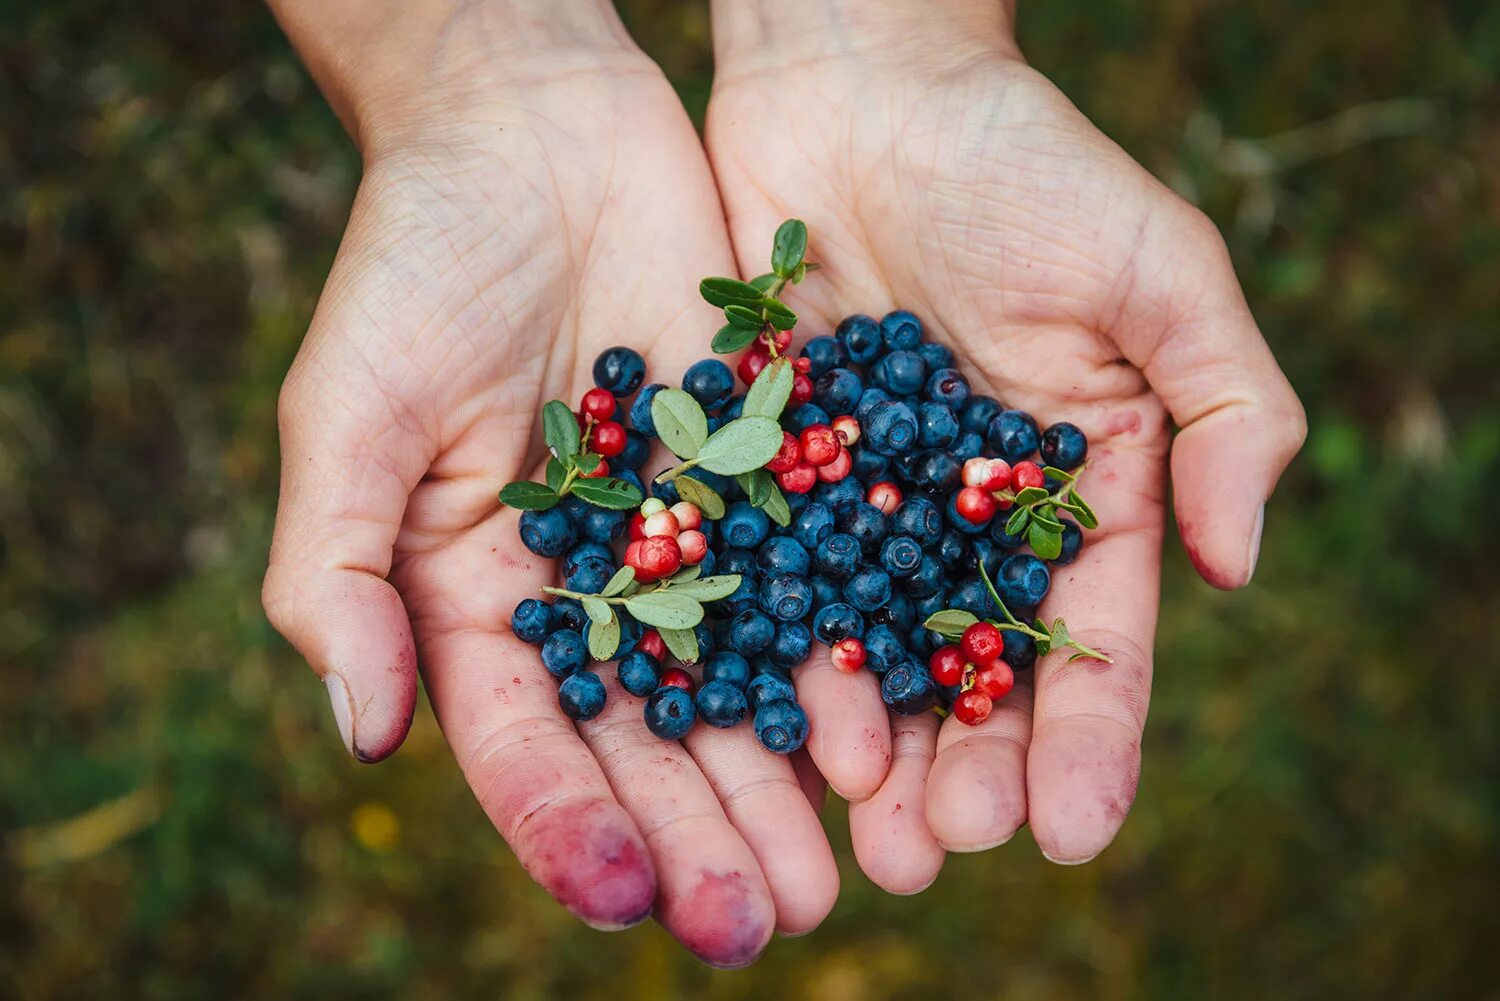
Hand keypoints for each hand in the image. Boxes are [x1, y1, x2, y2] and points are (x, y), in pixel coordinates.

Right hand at [261, 2, 837, 964]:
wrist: (540, 131)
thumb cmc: (417, 263)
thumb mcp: (351, 414)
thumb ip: (342, 576)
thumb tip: (362, 736)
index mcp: (479, 600)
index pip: (524, 740)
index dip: (566, 824)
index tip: (621, 897)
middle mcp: (592, 594)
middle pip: (650, 743)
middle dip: (703, 835)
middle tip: (764, 924)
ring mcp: (688, 542)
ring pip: (746, 686)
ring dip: (790, 783)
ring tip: (844, 875)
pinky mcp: (768, 480)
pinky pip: (816, 583)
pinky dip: (851, 658)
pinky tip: (895, 733)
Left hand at [706, 1, 1304, 884]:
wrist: (865, 87)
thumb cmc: (1027, 168)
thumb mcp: (1161, 272)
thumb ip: (1227, 410)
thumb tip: (1241, 564)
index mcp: (1073, 487)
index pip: (1090, 634)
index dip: (1088, 735)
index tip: (1074, 831)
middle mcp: (966, 516)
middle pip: (971, 668)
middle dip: (966, 766)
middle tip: (941, 851)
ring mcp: (861, 503)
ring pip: (867, 649)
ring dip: (867, 746)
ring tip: (859, 836)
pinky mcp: (766, 473)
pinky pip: (768, 579)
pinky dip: (770, 657)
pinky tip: (763, 734)